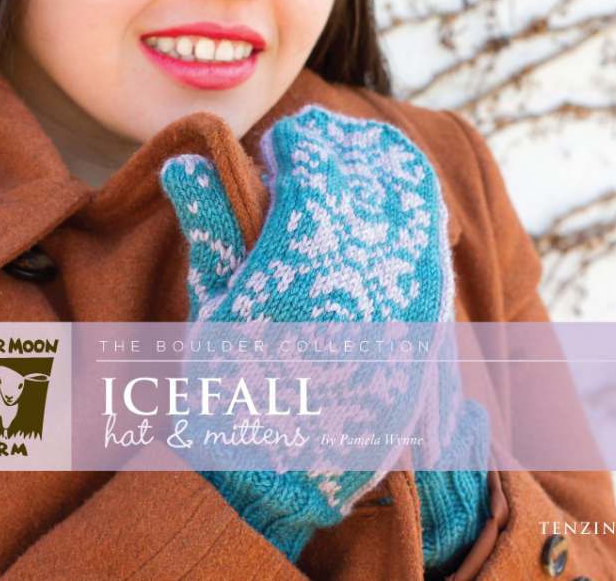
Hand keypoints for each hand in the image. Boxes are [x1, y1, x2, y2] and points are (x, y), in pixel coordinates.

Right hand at [160, 105, 485, 562]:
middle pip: (363, 168)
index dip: (296, 142)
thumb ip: (211, 228)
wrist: (302, 473)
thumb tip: (185, 162)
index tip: (278, 144)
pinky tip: (383, 205)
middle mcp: (365, 261)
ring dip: (374, 171)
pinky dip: (410, 205)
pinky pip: (429, 232)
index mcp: (303, 255)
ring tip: (343, 170)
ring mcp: (406, 284)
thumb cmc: (238, 392)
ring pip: (405, 193)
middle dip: (334, 149)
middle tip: (308, 150)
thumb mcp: (214, 309)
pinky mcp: (430, 309)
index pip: (314, 160)